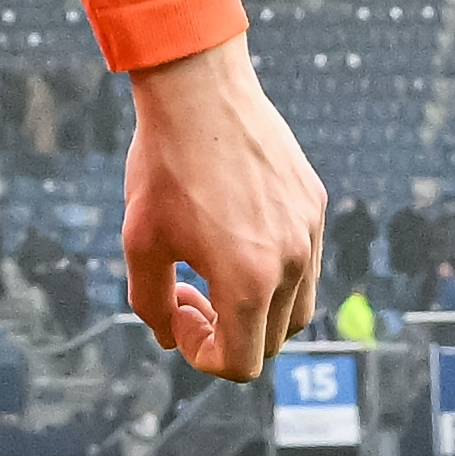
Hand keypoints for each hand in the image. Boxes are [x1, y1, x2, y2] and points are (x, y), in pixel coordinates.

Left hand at [117, 36, 322, 379]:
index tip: (176, 312)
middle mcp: (291, 262)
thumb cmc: (163, 166)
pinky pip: (304, 262)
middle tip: (186, 293)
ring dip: (254, 308)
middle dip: (225, 332)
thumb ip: (151, 303)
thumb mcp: (139, 242)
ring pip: (295, 308)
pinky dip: (272, 270)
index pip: (241, 364)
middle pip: (270, 341)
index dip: (201, 354)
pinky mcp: (315, 206)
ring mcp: (310, 233)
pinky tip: (232, 234)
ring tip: (211, 269)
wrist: (198, 90)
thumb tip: (169, 338)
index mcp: (248, 280)